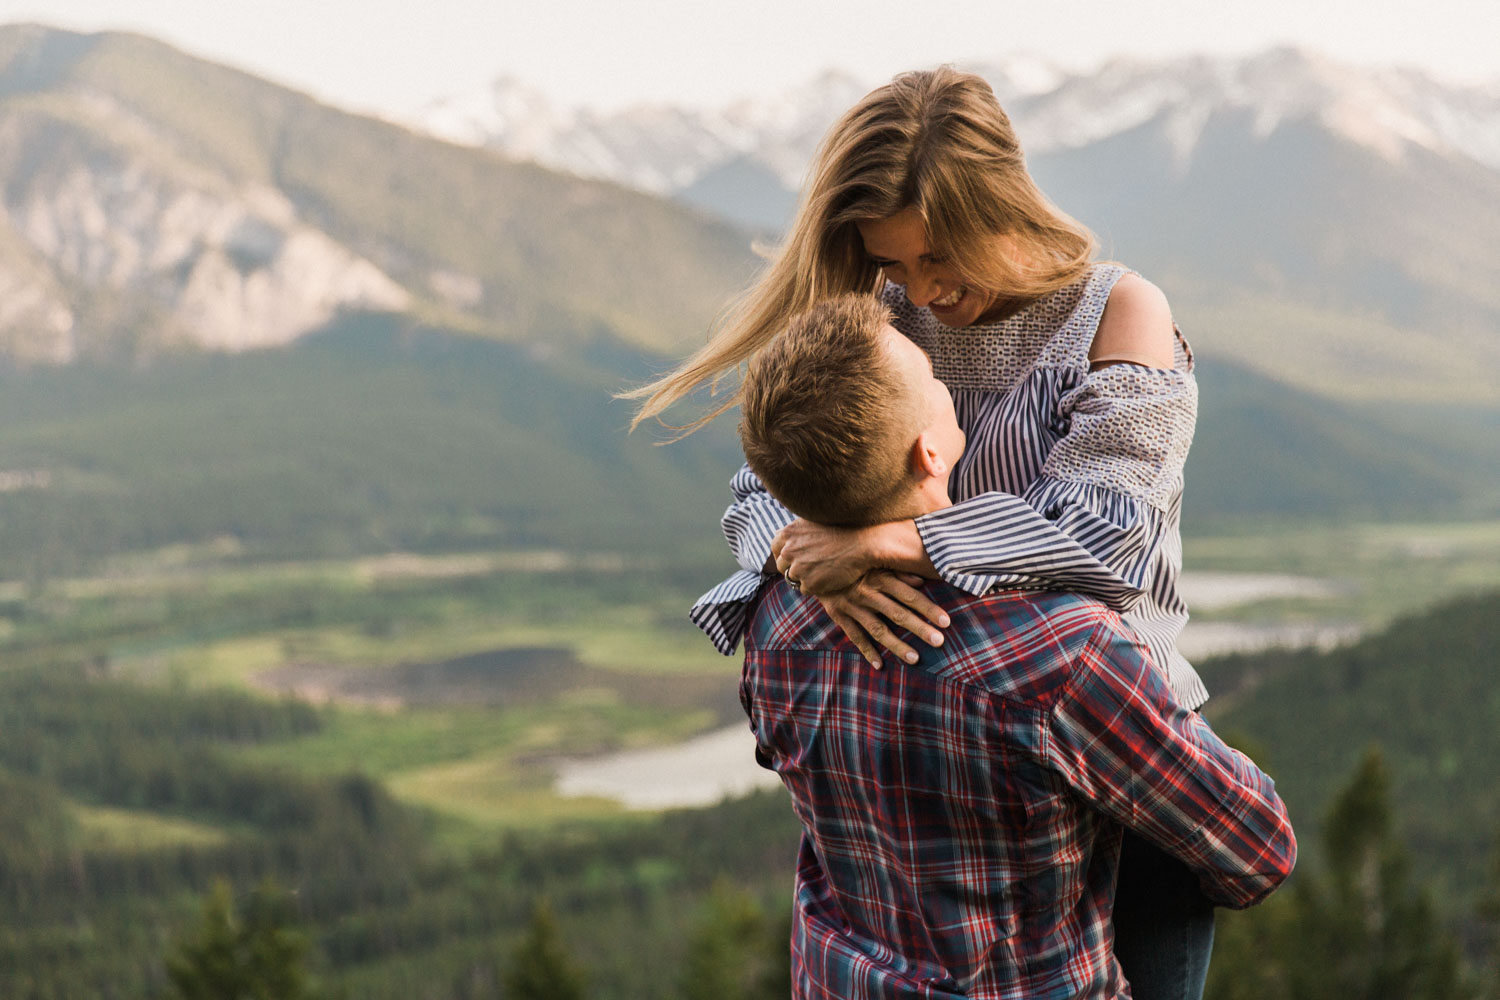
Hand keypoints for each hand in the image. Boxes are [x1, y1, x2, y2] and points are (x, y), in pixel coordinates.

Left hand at [772, 519, 876, 595]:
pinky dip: (816, 587)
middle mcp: (788, 551)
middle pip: (782, 566)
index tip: (793, 558)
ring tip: (823, 571)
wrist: (863, 543)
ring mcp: (798, 568)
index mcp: (788, 533)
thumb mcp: (814, 522)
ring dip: (805, 578)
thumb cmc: (844, 530)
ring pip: (793, 579)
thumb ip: (798, 532)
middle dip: (793, 568)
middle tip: (810, 568)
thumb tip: (783, 536)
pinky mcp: (809, 583)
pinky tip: (829, 577)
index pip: (775, 548)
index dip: (784, 554)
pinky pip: (806, 589)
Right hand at [816, 571, 950, 668]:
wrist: (817, 564)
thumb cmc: (855, 563)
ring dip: (897, 645)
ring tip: (915, 659)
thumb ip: (899, 571)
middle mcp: (867, 593)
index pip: (909, 595)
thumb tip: (922, 580)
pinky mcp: (840, 616)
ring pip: (878, 629)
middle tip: (939, 641)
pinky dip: (867, 651)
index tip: (946, 621)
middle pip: (897, 614)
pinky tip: (880, 665)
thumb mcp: (876, 562)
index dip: (928, 608)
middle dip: (919, 628)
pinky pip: (855, 636)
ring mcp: (853, 607)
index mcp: (880, 578)